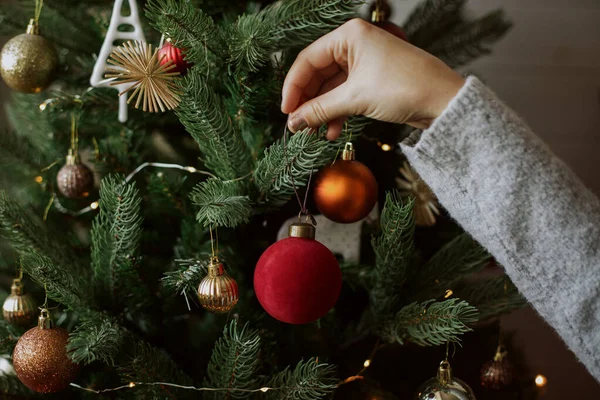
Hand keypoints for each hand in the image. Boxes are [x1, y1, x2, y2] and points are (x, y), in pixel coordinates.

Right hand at [281, 18, 465, 139]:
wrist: (444, 101)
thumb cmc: (404, 87)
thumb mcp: (355, 99)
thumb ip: (319, 110)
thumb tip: (293, 122)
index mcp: (349, 36)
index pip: (308, 60)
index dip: (293, 88)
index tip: (286, 112)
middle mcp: (355, 45)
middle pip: (318, 74)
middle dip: (308, 102)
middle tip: (296, 125)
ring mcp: (364, 62)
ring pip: (331, 87)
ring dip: (322, 111)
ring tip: (313, 132)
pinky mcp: (373, 80)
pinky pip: (346, 95)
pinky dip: (338, 112)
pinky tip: (332, 131)